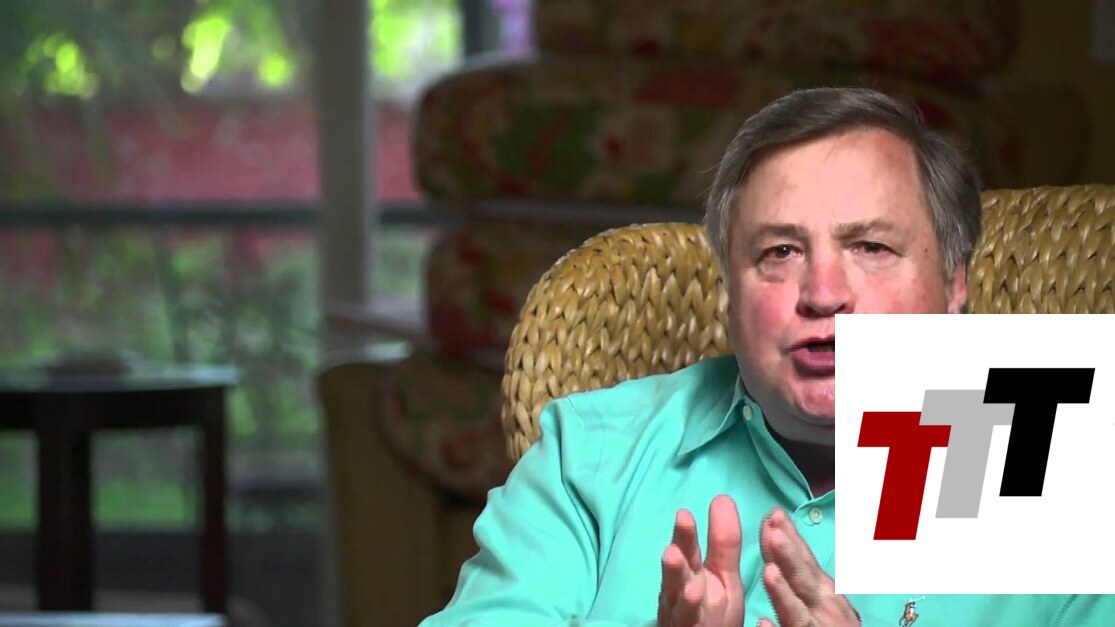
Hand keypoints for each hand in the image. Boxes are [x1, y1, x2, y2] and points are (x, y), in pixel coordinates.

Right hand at [657, 495, 744, 626]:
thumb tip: (722, 497)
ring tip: (674, 561)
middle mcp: (680, 593)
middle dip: (674, 561)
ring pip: (675, 599)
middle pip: (675, 574)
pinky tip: (694, 596)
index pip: (686, 550)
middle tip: (673, 546)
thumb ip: (723, 541)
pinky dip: (688, 610)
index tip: (683, 514)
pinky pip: (687, 622)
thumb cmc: (713, 610)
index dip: (684, 535)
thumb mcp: (724, 575)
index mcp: (691, 574)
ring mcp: (681, 615)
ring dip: (675, 582)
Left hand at [757, 508, 859, 626]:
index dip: (789, 536)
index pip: (803, 558)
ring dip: (784, 592)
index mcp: (822, 589)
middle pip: (803, 579)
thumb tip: (775, 531)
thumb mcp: (821, 592)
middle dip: (789, 555)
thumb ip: (801, 566)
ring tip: (769, 572)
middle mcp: (824, 606)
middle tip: (773, 531)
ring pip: (797, 612)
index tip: (774, 512)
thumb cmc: (830, 621)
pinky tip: (762, 624)